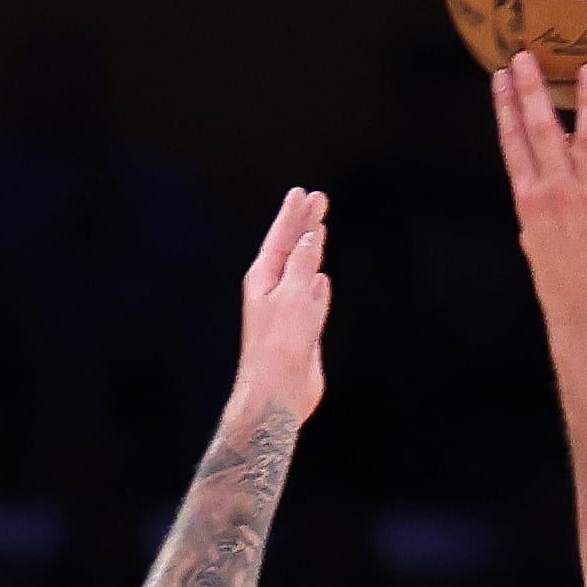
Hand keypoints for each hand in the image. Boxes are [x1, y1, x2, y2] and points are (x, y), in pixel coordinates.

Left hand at [232, 186, 331, 424]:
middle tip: (318, 200)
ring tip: (319, 231)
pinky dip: (318, 286)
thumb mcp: (293, 296)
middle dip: (305, 224)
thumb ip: (303, 265)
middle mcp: (274, 290)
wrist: (278, 392)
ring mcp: (288, 310)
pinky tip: (322, 279)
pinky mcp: (302, 330)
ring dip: (313, 251)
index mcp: (264, 278)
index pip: (281, 237)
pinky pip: (313, 299)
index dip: (293, 214)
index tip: (303, 193)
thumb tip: (310, 238)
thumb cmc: (277, 347)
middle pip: (293, 249)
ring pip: (304, 271)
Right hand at [493, 53, 586, 334]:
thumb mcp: (536, 236)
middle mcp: (558, 193)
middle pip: (543, 130)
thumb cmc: (561, 279)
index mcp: (530, 198)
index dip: (506, 107)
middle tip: (527, 56)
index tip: (500, 76)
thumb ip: (540, 198)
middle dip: (533, 90)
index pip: (514, 143)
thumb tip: (548, 164)